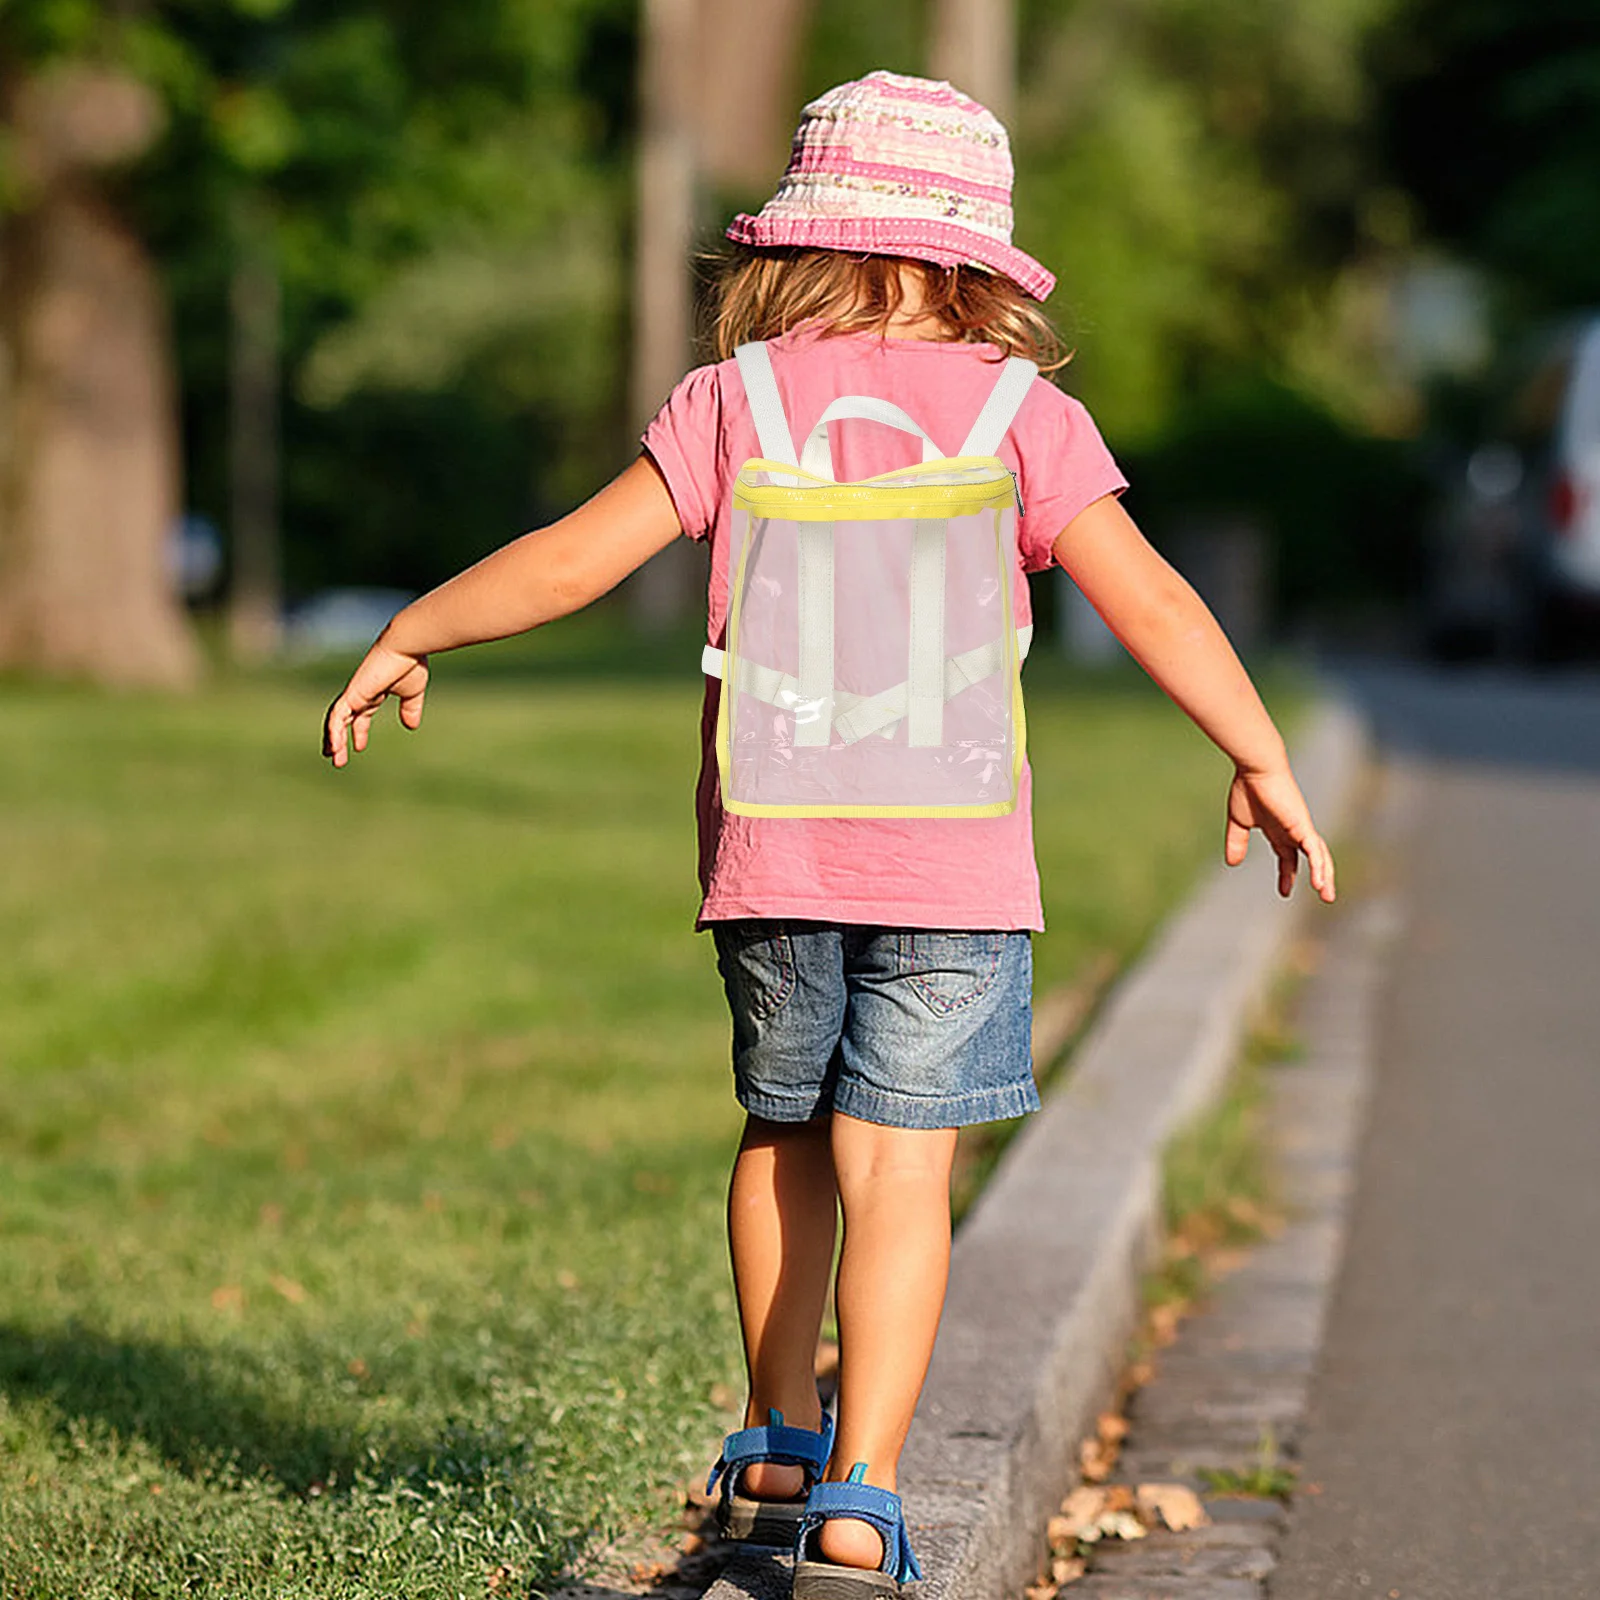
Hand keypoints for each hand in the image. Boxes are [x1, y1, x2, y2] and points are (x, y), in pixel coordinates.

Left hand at [322, 642, 428, 767]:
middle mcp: (360, 693)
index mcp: (373, 692)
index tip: (359, 747)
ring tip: (333, 758)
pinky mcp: (352, 694)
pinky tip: (335, 746)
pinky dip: (334, 732)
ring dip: (334, 740)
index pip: (360, 715)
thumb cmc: (411, 664)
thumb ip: (410, 709)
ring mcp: (354, 693)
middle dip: (339, 739)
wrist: (406, 646)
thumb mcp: (412, 693)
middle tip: (336, 757)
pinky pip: (337, 717)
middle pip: (342, 720)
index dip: (359, 731)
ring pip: (336, 721)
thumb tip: (411, 727)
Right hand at [1225, 764, 1335, 902]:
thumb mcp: (1239, 823)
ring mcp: (1301, 828)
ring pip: (1319, 856)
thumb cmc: (1247, 789)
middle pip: (1310, 858)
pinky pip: (1315, 851)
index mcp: (1279, 830)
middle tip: (1323, 896)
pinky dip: (1318, 866)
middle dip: (1316, 877)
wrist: (1256, 769)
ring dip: (1324, 876)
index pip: (1288, 856)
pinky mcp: (1303, 826)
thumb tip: (1232, 863)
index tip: (1284, 892)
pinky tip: (1319, 882)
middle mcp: (1294, 831)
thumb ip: (1237, 842)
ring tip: (1326, 895)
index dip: (1287, 874)